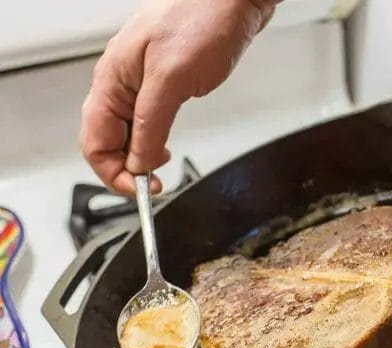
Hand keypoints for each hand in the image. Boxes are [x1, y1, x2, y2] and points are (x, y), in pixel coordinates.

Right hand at [80, 0, 276, 194]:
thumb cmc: (202, 20)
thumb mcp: (172, 79)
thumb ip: (151, 124)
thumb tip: (138, 163)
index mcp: (112, 81)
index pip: (95, 142)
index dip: (114, 173)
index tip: (142, 190)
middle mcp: (121, 83)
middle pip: (107, 140)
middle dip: (127, 168)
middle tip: (157, 185)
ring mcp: (141, 81)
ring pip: (128, 131)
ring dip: (141, 156)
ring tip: (164, 168)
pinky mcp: (164, 81)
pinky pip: (147, 118)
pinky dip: (154, 139)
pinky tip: (166, 146)